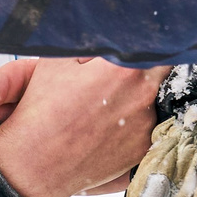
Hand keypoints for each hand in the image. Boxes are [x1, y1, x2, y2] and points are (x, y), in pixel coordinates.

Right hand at [0, 58, 167, 196]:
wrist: (35, 163)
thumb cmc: (42, 112)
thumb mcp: (57, 61)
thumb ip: (90, 44)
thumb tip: (114, 33)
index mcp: (123, 69)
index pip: (157, 44)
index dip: (150, 42)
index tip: (147, 42)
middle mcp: (141, 96)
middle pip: (161, 71)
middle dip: (147, 68)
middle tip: (125, 72)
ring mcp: (146, 125)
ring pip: (155, 98)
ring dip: (140, 96)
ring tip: (110, 102)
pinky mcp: (144, 148)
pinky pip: (151, 126)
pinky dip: (137, 122)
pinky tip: (112, 124)